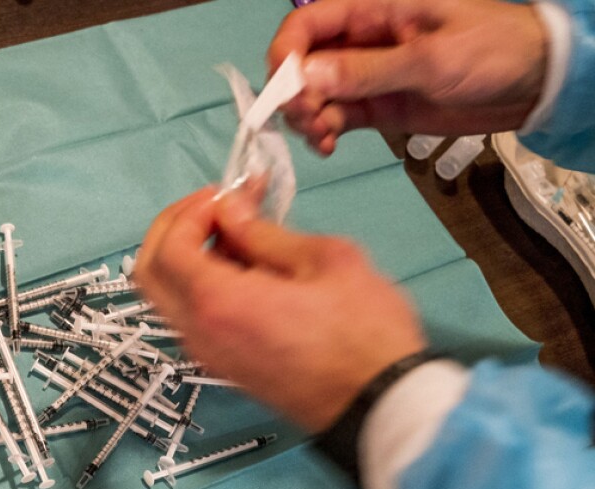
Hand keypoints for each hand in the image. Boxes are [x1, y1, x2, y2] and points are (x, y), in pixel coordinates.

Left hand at [133, 187, 426, 431]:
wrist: (379, 405)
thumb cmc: (365, 334)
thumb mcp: (323, 260)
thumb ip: (263, 232)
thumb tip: (229, 209)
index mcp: (219, 303)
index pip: (169, 246)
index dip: (190, 211)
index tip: (227, 194)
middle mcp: (199, 333)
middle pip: (150, 272)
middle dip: (175, 228)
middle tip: (218, 207)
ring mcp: (207, 354)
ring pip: (167, 295)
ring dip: (189, 256)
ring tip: (241, 233)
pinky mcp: (223, 365)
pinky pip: (191, 316)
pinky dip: (202, 283)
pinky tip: (248, 267)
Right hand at [268, 0, 546, 154]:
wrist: (533, 82)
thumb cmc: (491, 51)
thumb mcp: (431, 59)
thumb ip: (368, 70)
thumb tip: (308, 76)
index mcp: (372, 11)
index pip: (306, 25)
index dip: (285, 55)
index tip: (285, 91)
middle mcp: (359, 41)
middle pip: (302, 64)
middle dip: (293, 94)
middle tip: (308, 122)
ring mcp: (365, 76)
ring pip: (313, 95)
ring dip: (306, 119)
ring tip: (323, 140)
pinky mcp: (375, 106)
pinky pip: (333, 117)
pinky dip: (322, 133)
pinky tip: (329, 146)